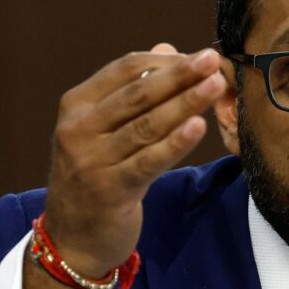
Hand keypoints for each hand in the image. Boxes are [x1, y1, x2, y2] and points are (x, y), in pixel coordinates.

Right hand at [43, 43, 224, 276]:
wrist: (72, 239)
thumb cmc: (97, 174)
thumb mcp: (104, 129)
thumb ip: (133, 89)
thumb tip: (167, 49)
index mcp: (77, 104)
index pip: (125, 70)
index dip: (166, 62)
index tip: (200, 56)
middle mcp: (78, 129)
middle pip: (138, 94)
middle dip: (180, 75)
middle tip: (213, 60)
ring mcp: (91, 160)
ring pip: (147, 125)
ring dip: (185, 103)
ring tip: (216, 86)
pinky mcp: (110, 190)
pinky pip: (149, 161)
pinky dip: (175, 143)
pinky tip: (199, 126)